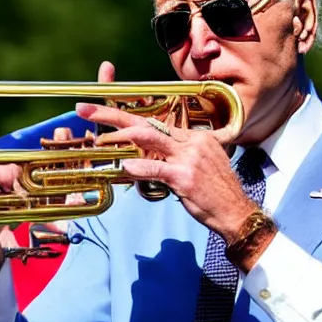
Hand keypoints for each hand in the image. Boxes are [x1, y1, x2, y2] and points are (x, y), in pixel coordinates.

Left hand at [75, 102, 256, 244]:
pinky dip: (140, 169)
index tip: (102, 108)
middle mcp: (191, 141)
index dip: (126, 114)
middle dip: (112, 114)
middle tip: (85, 108)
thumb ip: (175, 156)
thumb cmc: (214, 192)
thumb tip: (148, 157)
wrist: (236, 213)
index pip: (154, 121)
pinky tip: (125, 168)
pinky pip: (157, 169)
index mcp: (193, 136)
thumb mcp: (198, 165)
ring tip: (100, 136)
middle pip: (146, 123)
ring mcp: (188, 157)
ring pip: (150, 138)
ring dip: (121, 135)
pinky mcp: (185, 177)